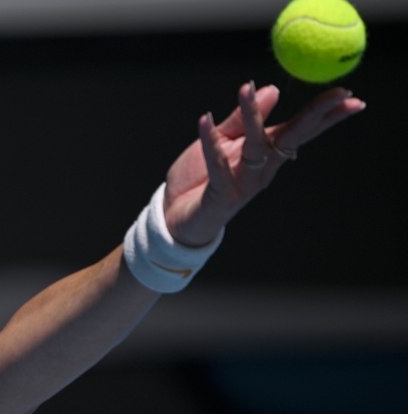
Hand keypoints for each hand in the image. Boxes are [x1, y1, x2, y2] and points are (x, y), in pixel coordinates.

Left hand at [162, 81, 365, 245]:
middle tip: (339, 94)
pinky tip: (204, 119)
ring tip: (245, 86)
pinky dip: (210, 141)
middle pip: (292, 137)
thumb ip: (242, 118)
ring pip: (255, 146)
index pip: (300, 129)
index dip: (325, 114)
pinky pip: (217, 165)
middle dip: (316, 116)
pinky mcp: (222, 195)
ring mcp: (244, 183)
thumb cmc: (200, 177)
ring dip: (251, 115)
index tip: (350, 96)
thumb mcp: (222, 141)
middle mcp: (261, 168)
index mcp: (265, 153)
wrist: (174, 216)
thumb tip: (271, 87)